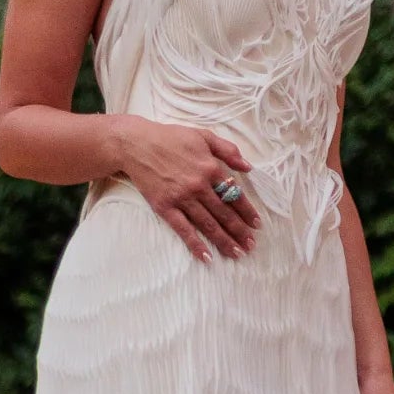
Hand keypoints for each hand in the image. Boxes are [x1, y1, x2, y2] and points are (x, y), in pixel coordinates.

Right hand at [115, 117, 259, 261]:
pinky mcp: (165, 207)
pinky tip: (207, 257)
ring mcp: (182, 198)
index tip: (256, 224)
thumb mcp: (204, 136)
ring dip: (224, 240)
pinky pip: (183, 230)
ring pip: (208, 224)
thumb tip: (248, 167)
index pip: (234, 194)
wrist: (137, 144)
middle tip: (251, 245)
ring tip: (237, 253)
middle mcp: (199, 186)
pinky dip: (196, 244)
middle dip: (239, 231)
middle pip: (224, 213)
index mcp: (210, 168)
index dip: (247, 211)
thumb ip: (228, 150)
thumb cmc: (171, 138)